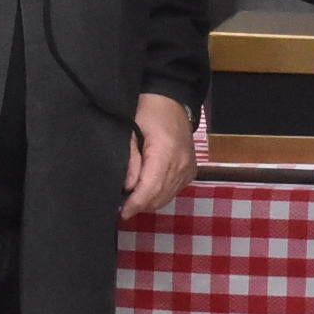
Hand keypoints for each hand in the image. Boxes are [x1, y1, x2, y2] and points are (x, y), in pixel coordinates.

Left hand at [122, 92, 194, 219]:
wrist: (171, 100)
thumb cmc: (148, 111)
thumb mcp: (131, 130)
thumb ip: (130, 160)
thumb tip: (127, 187)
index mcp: (166, 152)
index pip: (150, 188)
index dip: (135, 204)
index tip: (122, 212)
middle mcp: (181, 163)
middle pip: (160, 196)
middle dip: (141, 205)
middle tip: (123, 205)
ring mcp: (189, 168)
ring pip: (168, 196)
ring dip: (150, 201)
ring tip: (133, 198)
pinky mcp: (191, 170)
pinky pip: (175, 190)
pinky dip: (161, 194)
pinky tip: (148, 189)